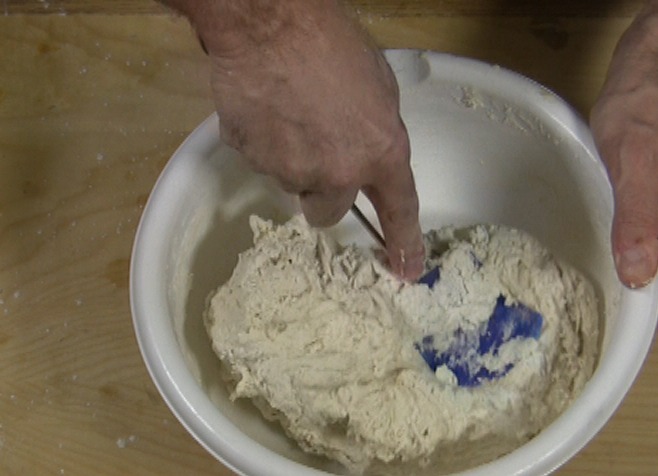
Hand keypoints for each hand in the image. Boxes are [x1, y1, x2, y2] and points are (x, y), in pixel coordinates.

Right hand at [195, 1, 424, 280]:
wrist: (269, 23)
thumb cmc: (330, 42)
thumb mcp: (379, 86)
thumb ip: (377, 132)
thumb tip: (366, 153)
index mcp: (381, 151)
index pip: (399, 210)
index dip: (403, 243)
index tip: (406, 269)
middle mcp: (338, 172)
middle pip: (329, 211)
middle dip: (324, 189)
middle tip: (317, 147)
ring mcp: (291, 170)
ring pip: (292, 183)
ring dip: (292, 158)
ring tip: (289, 109)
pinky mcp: (251, 159)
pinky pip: (260, 159)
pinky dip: (263, 140)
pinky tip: (265, 105)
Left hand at [591, 50, 657, 292]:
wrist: (654, 67)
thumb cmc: (644, 105)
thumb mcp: (632, 165)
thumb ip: (636, 222)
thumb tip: (638, 275)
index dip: (655, 275)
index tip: (622, 254)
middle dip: (648, 256)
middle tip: (618, 219)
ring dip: (642, 237)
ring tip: (623, 199)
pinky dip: (642, 221)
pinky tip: (627, 195)